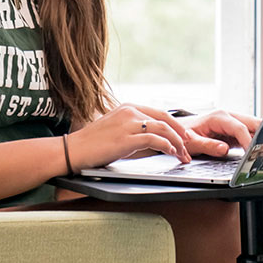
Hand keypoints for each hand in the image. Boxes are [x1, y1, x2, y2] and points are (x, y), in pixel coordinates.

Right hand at [66, 103, 194, 168]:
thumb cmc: (91, 144)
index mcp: (127, 108)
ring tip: (183, 154)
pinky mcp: (126, 138)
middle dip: (180, 133)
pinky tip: (171, 153)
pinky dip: (167, 146)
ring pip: (163, 128)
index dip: (174, 124)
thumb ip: (133, 130)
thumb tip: (152, 140)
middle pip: (165, 118)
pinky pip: (155, 139)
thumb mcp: (115, 131)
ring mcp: (128, 123)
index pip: (158, 112)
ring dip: (177, 142)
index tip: (183, 135)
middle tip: (189, 146)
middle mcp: (129, 112)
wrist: (73, 150)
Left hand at [173, 109, 259, 157]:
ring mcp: (232, 123)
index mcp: (219, 117)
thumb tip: (224, 149)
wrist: (178, 131)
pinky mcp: (233, 131)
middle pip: (253, 123)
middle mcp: (228, 117)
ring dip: (261, 138)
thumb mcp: (192, 142)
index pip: (240, 128)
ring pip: (253, 128)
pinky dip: (255, 142)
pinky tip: (259, 151)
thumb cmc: (183, 134)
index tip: (254, 152)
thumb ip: (208, 145)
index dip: (249, 141)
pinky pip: (248, 134)